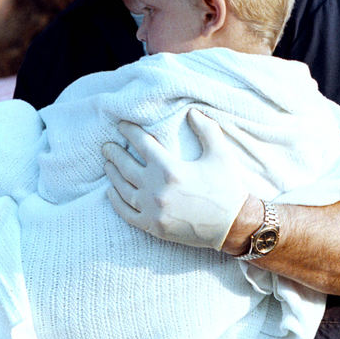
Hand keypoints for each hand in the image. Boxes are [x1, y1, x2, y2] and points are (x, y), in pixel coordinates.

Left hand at [102, 108, 250, 248]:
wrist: (233, 225)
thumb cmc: (227, 187)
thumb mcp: (220, 154)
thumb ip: (206, 130)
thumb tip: (191, 112)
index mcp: (170, 169)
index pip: (142, 145)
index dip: (130, 132)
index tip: (122, 126)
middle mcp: (156, 189)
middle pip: (126, 166)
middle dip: (114, 154)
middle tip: (106, 146)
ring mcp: (152, 210)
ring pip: (123, 189)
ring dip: (113, 175)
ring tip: (107, 165)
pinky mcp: (153, 226)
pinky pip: (127, 213)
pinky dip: (116, 201)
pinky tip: (111, 192)